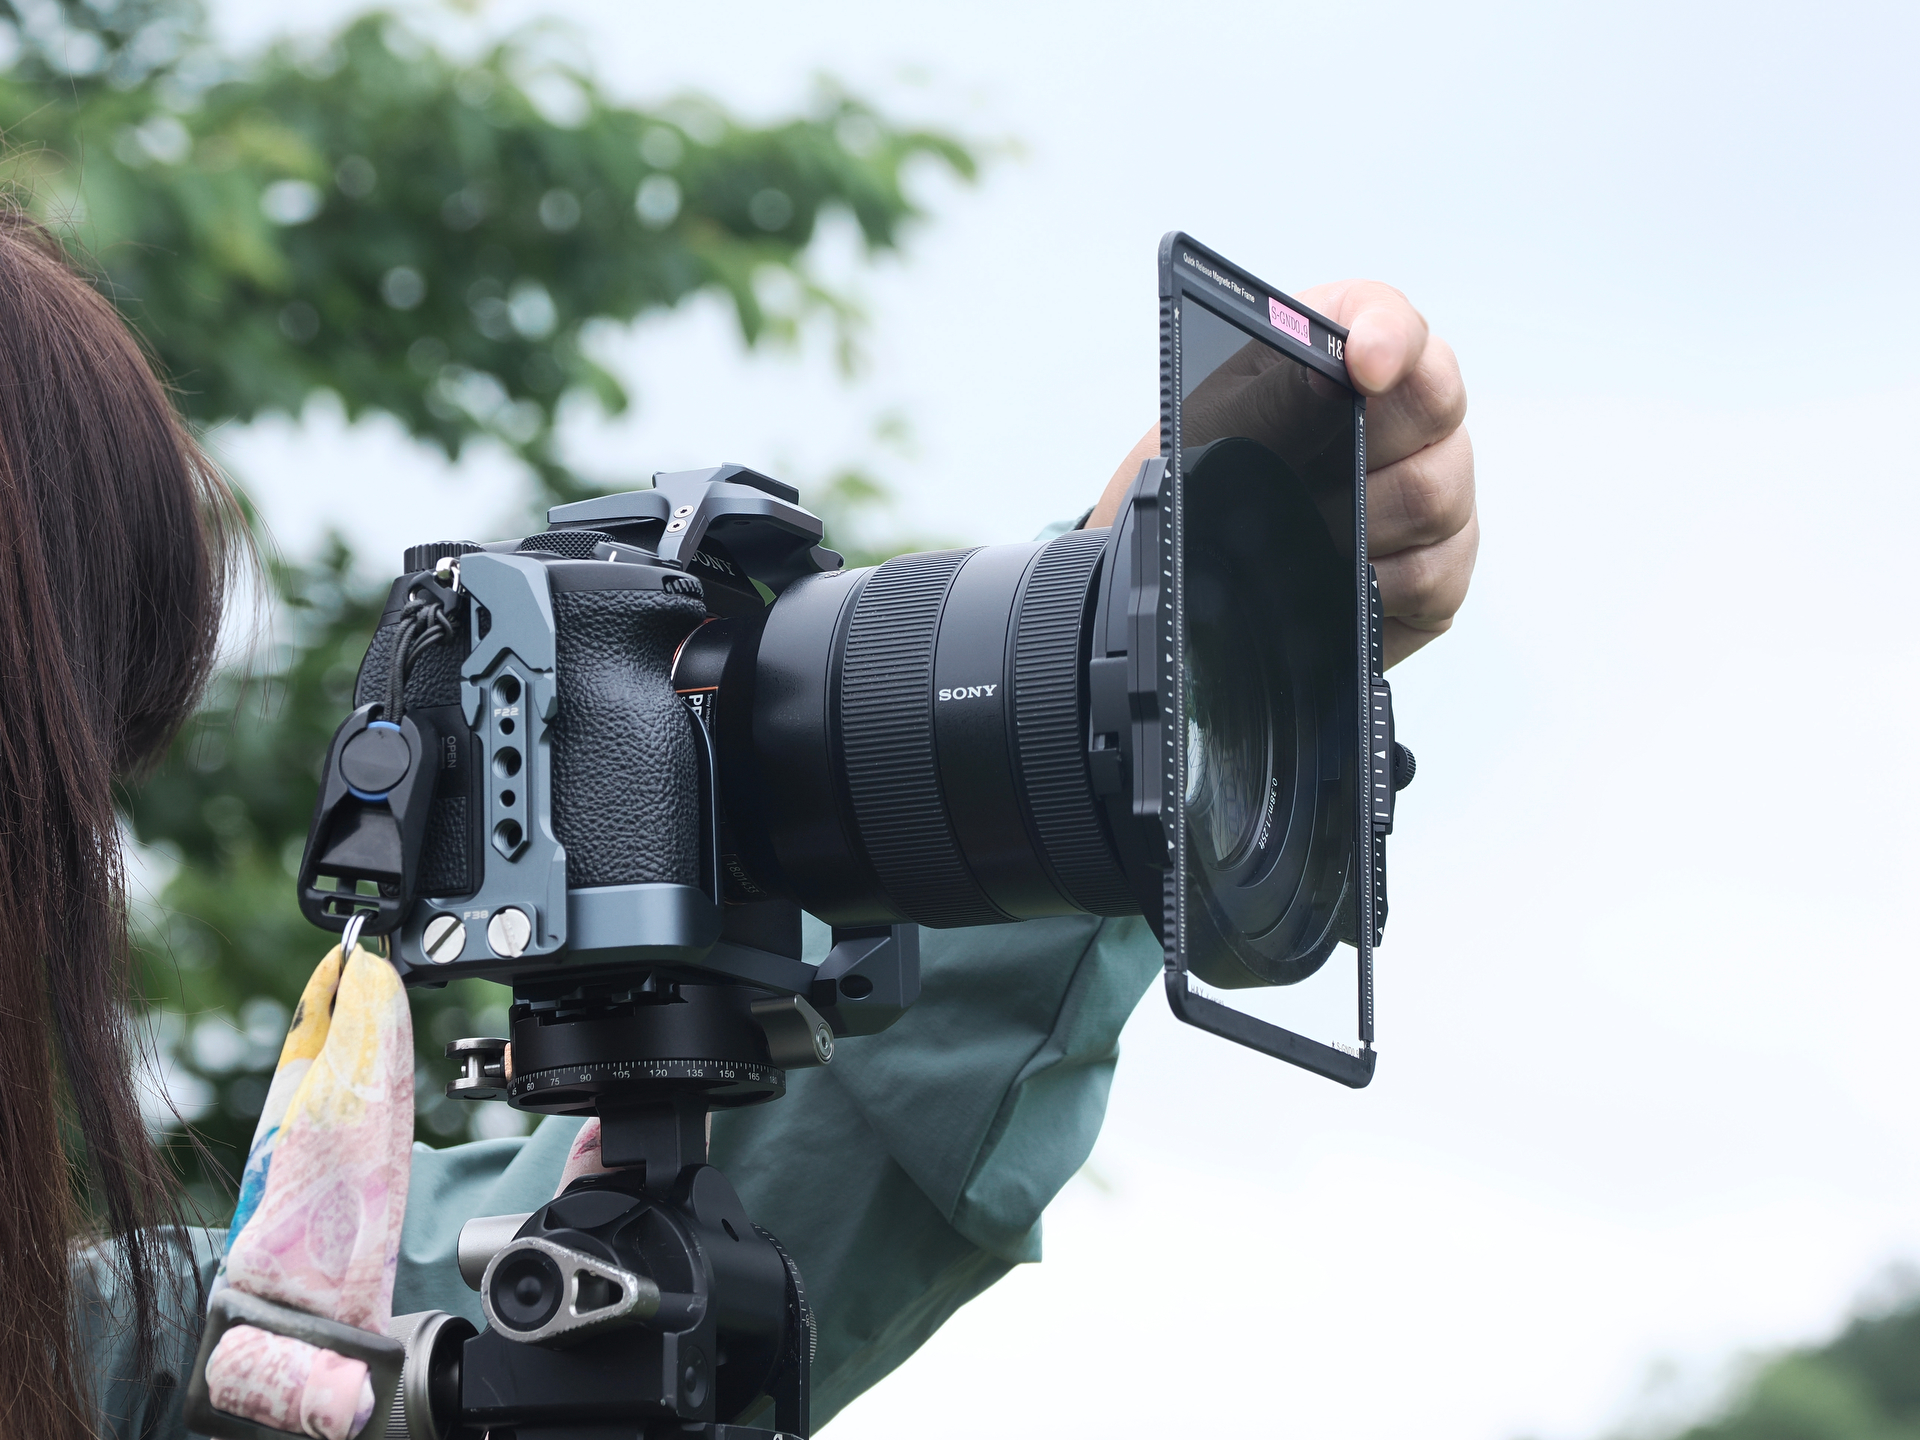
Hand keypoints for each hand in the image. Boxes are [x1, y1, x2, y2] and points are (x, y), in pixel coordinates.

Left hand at [1088, 281, 1474, 667]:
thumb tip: (1331, 381)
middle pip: (1438, 406)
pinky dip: (1379, 585)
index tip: (1363, 367)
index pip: (1391, 317)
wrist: (1189, 557)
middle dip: (1368, 447)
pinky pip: (1436, 573)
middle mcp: (1408, 410)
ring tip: (1306, 533)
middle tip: (1304, 478)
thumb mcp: (1214, 430)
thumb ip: (1273, 400)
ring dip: (1363, 525)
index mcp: (1342, 347)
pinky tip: (1337, 579)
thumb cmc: (1203, 474)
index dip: (1388, 336)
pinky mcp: (1440, 563)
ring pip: (1439, 496)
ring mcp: (1437, 484)